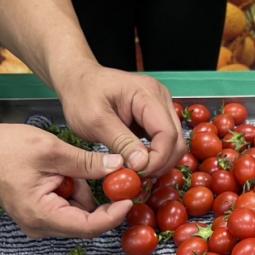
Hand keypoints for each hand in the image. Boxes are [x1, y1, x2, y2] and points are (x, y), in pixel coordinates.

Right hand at [0, 122, 132, 238]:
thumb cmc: (5, 148)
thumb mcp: (52, 150)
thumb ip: (87, 163)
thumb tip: (119, 167)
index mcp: (42, 215)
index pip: (88, 227)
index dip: (113, 215)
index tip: (129, 198)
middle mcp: (41, 227)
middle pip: (86, 221)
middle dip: (96, 197)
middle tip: (102, 170)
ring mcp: (40, 223)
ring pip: (78, 212)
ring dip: (81, 190)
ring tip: (63, 166)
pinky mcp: (40, 214)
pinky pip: (67, 207)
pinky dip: (72, 190)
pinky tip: (59, 172)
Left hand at [55, 63, 185, 176]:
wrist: (78, 79)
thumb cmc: (82, 95)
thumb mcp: (95, 121)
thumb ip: (120, 142)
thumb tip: (142, 164)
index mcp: (148, 94)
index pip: (167, 134)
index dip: (157, 159)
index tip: (138, 174)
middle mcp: (161, 98)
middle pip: (176, 140)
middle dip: (160, 163)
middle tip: (137, 176)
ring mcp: (161, 106)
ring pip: (174, 143)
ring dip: (159, 161)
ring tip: (136, 170)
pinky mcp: (156, 116)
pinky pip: (165, 141)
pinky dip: (155, 156)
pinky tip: (138, 161)